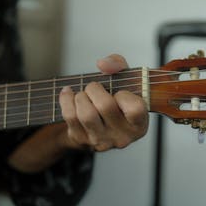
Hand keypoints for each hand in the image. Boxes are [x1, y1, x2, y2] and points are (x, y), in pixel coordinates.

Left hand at [8, 54, 148, 172]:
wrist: (99, 123)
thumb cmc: (116, 101)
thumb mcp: (125, 81)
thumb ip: (119, 65)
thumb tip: (103, 64)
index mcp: (138, 124)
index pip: (134, 109)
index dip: (124, 96)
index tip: (119, 93)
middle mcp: (121, 136)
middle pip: (105, 106)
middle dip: (94, 89)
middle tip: (94, 88)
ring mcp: (101, 140)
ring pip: (86, 114)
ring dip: (81, 97)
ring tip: (83, 95)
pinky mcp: (82, 140)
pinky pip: (70, 117)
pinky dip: (66, 100)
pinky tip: (69, 95)